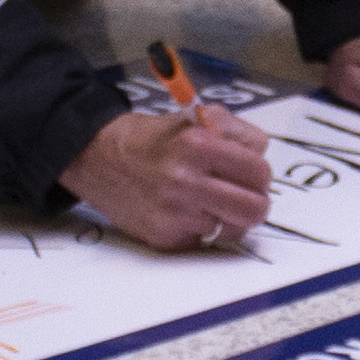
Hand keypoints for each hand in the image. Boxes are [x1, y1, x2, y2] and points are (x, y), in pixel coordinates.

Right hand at [63, 97, 279, 251]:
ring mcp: (175, 214)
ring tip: (212, 203)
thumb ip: (237, 134)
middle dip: (255, 202)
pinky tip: (187, 212)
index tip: (250, 174)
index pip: (259, 172)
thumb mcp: (197, 118)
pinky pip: (204, 241)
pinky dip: (202, 228)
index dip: (259, 174)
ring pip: (233, 230)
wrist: (98, 158)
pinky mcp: (164, 237)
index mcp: (199, 146)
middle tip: (244, 195)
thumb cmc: (153, 139)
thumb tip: (261, 157)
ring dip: (229, 218)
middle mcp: (187, 182)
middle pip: (255, 209)